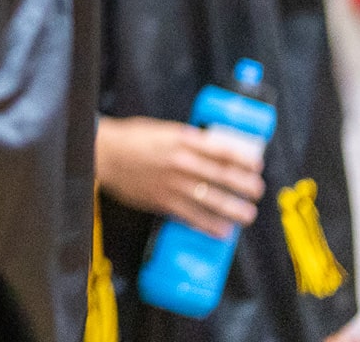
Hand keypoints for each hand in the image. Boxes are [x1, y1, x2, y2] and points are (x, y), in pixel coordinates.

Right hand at [97, 116, 264, 238]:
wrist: (103, 154)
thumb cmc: (131, 139)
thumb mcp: (164, 130)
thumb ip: (190, 139)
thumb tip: (216, 148)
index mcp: (183, 140)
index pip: (224, 151)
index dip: (246, 160)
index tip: (256, 165)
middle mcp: (182, 162)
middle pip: (225, 177)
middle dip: (247, 187)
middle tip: (256, 191)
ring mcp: (174, 184)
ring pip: (214, 201)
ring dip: (236, 210)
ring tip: (247, 214)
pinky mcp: (164, 202)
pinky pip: (193, 217)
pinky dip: (211, 226)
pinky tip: (222, 230)